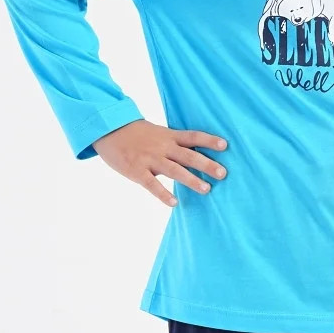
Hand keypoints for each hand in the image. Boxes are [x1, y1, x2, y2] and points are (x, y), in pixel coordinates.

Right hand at [92, 119, 227, 206]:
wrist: (108, 130)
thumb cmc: (136, 134)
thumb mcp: (158, 133)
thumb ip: (174, 142)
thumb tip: (197, 151)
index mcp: (168, 136)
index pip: (193, 136)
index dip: (209, 140)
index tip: (225, 145)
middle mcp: (162, 147)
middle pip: (188, 155)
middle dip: (206, 164)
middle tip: (223, 173)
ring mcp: (150, 159)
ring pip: (174, 170)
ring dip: (191, 180)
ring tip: (207, 190)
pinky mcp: (136, 171)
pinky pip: (152, 184)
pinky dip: (163, 194)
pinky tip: (174, 203)